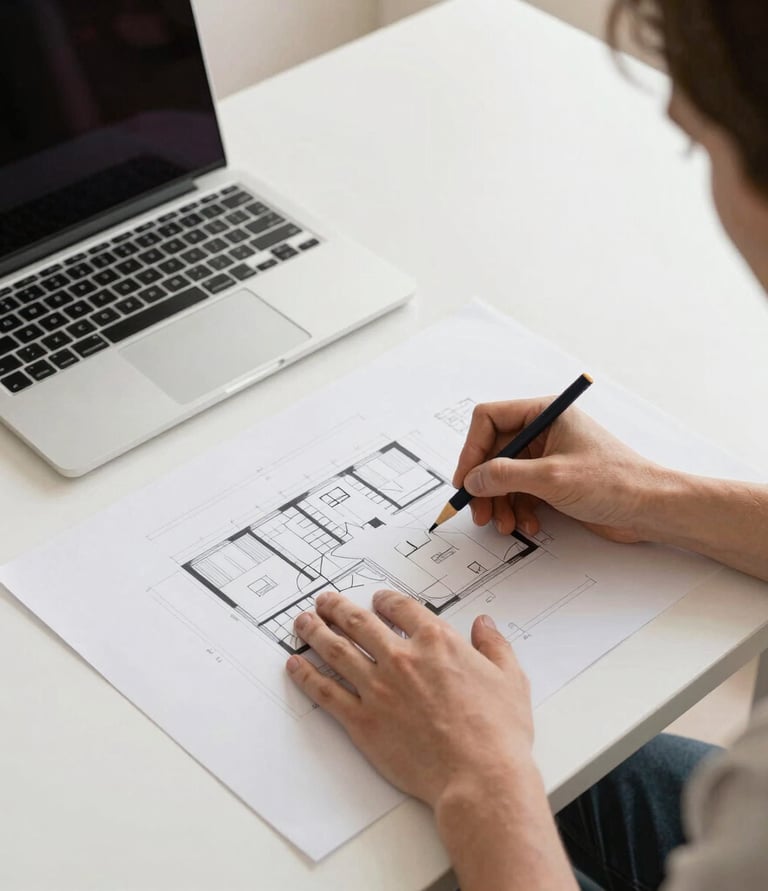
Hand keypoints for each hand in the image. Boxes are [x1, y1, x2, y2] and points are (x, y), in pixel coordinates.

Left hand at [286, 589, 533, 809]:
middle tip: (325, 601)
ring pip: (336, 650)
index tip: (377, 600)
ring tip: (302, 622)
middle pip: (358, 622)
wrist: (479, 777)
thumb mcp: (510, 678)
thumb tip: (485, 625)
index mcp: (437, 642)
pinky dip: (307, 676)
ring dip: (315, 631)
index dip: (384, 600)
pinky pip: (326, 692)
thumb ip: (494, 646)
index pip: (400, 607)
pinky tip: (295, 665)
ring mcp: (378, 688)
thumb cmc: (498, 733)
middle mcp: (402, 658)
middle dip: (337, 607)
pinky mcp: (362, 720)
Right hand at [454, 398, 663, 542]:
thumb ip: (505, 476)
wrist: (651, 509)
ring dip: (500, 503)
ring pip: (504, 476)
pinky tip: (528, 525)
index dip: (472, 450)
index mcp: (545, 413)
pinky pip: (520, 493)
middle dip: (485, 485)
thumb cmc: (616, 482)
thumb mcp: (552, 477)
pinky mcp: (554, 481)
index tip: (466, 480)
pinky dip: (518, 510)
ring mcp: (548, 456)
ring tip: (505, 524)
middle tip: (479, 512)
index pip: (490, 419)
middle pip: (493, 452)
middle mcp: (544, 431)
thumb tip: (472, 479)